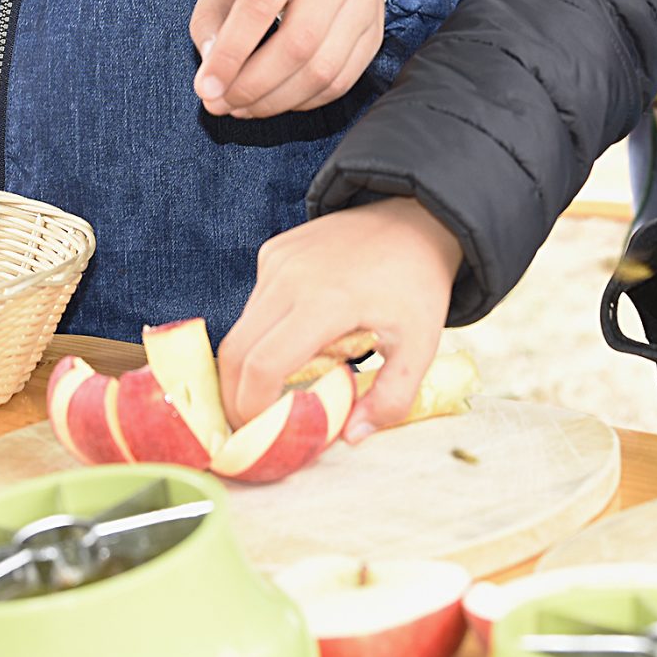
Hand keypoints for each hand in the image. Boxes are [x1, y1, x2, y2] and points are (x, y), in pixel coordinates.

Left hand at [190, 0, 384, 117]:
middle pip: (298, 43)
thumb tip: (214, 67)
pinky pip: (340, 82)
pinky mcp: (375, 32)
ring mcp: (364, 2)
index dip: (231, 52)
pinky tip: (275, 99)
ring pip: (322, 70)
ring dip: (275, 101)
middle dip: (253, 85)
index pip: (261, 3)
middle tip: (220, 103)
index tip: (205, 87)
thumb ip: (211, 17)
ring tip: (242, 107)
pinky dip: (302, 102)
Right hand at [217, 197, 462, 433]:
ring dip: (251, 364)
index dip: (252, 407)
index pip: (263, 365)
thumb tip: (350, 437)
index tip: (262, 434)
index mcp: (326, 302)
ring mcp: (278, 259)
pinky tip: (296, 339)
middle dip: (236, 396)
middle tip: (254, 425)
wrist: (415, 219)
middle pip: (235, 352)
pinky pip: (255, 303)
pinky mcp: (274, 250)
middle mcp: (290, 277)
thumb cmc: (417, 284)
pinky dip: (263, 332)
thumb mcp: (420, 346)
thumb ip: (391, 399)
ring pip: (242, 328)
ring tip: (281, 385)